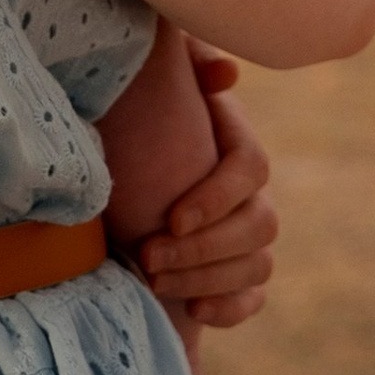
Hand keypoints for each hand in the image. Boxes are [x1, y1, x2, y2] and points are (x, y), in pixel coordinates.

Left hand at [137, 54, 276, 330]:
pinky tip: (193, 310)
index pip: (251, 168)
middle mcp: (249, 190)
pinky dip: (230, 308)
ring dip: (208, 278)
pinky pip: (254, 298)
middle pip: (259, 224)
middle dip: (203, 248)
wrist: (114, 182)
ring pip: (258, 264)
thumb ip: (182, 64)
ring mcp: (247, 235)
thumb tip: (225, 75)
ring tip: (152, 281)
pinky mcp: (236, 275)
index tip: (171, 219)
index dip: (218, 197)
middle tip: (147, 258)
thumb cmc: (129, 123)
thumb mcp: (147, 85)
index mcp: (232, 141)